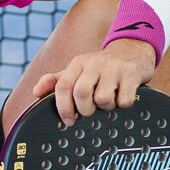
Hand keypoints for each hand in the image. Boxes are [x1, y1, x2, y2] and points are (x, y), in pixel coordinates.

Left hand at [32, 39, 156, 124]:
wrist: (133, 49)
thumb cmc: (101, 66)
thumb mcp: (78, 68)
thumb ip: (56, 80)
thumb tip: (35, 92)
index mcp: (78, 64)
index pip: (63, 85)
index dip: (63, 106)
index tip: (68, 120)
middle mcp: (94, 64)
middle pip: (81, 93)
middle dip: (84, 109)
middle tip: (90, 111)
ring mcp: (114, 69)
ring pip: (103, 99)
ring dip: (106, 108)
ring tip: (109, 102)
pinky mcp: (132, 75)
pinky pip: (123, 101)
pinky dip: (122, 105)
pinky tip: (122, 98)